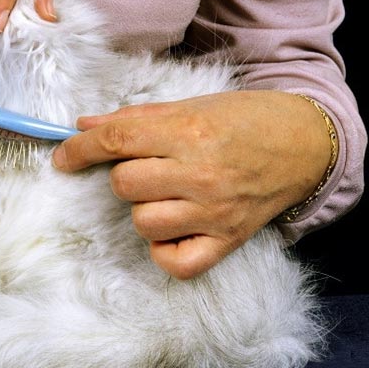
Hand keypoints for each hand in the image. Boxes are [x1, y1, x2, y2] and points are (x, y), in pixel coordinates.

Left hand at [52, 91, 332, 279]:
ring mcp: (215, 211)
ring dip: (143, 208)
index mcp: (189, 131)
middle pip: (124, 184)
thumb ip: (134, 118)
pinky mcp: (228, 240)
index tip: (63, 156)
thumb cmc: (244, 119)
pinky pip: (175, 262)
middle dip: (124, 174)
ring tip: (166, 194)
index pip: (116, 140)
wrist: (305, 143)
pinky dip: (164, 249)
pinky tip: (173, 228)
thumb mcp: (190, 106)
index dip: (79, 149)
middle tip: (147, 166)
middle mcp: (201, 173)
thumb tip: (83, 126)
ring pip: (143, 222)